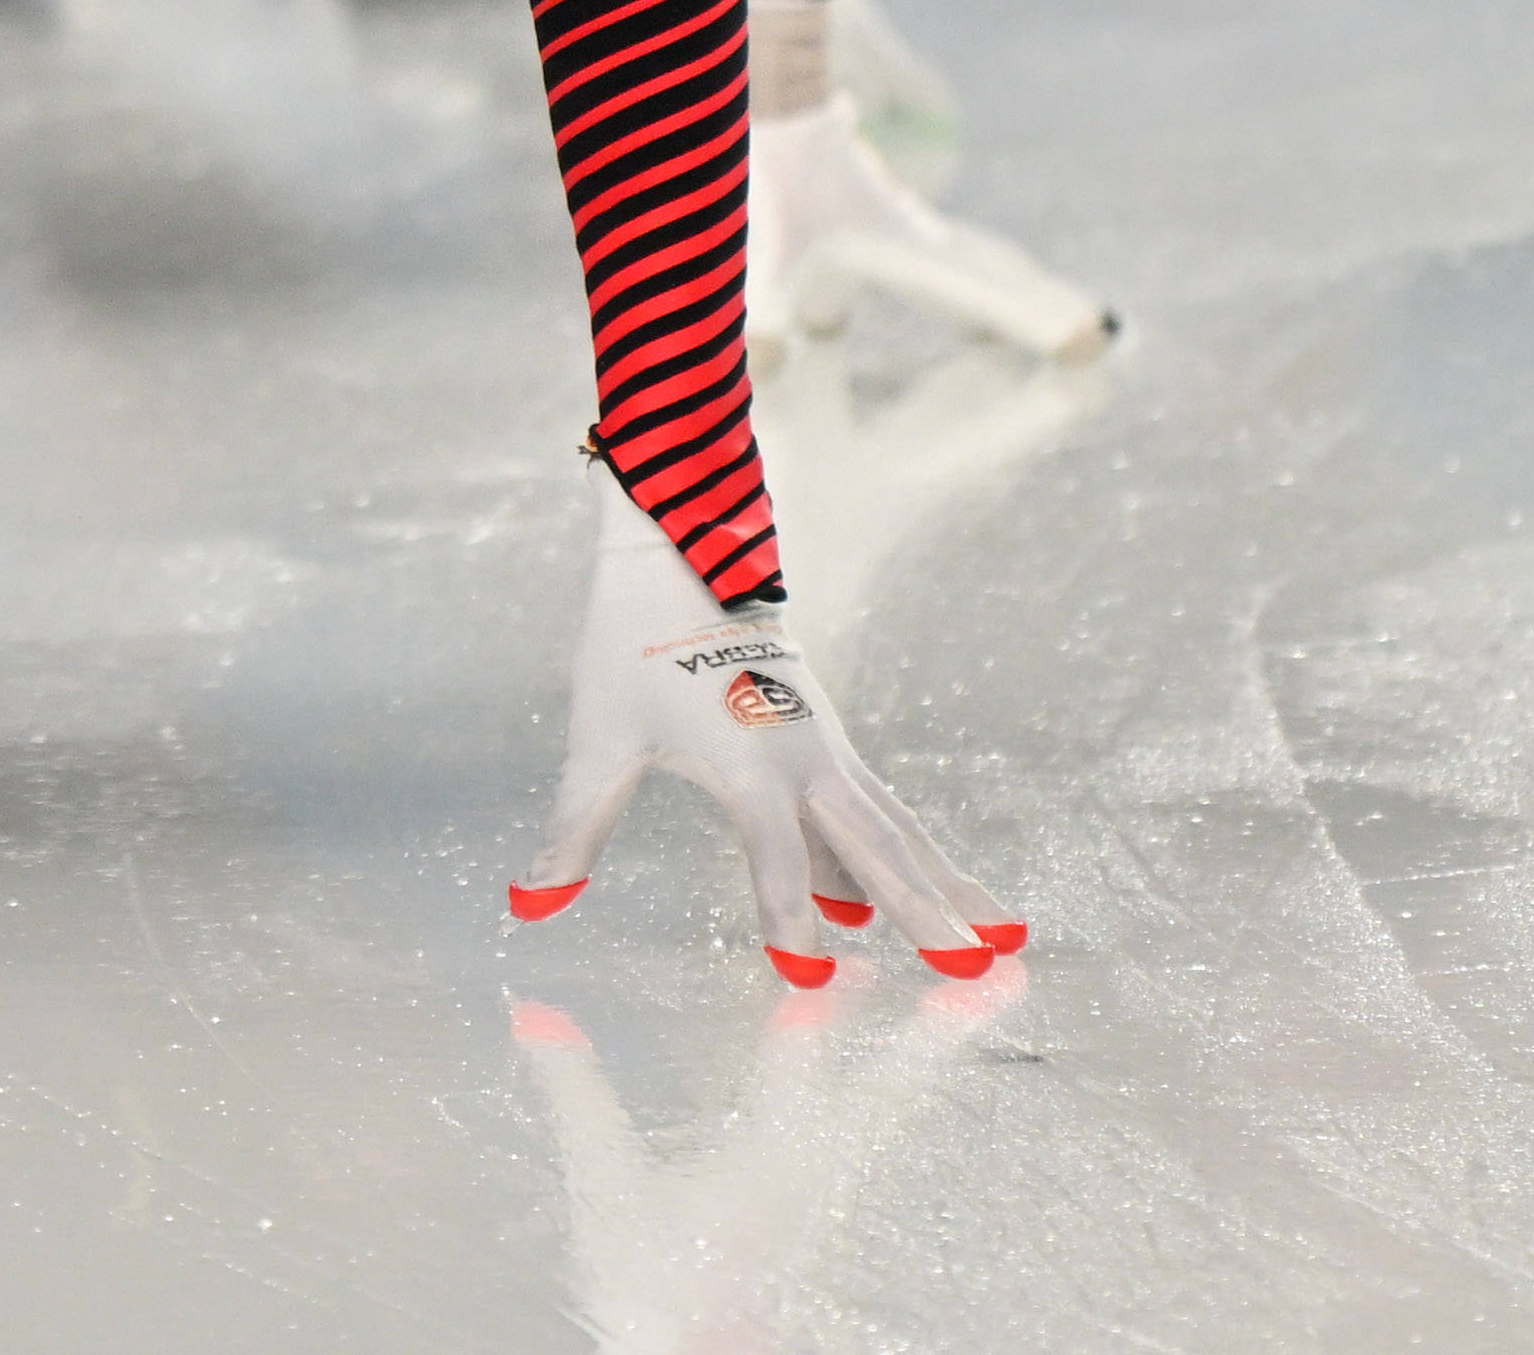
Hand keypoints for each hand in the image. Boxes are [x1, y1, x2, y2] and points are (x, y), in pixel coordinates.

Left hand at [510, 471, 1015, 984]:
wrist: (680, 548)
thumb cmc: (627, 642)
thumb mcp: (595, 742)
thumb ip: (574, 833)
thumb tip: (528, 907)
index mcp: (746, 762)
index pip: (778, 859)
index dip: (788, 923)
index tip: (809, 984)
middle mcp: (802, 757)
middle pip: (878, 848)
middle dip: (927, 913)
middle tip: (976, 973)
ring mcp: (824, 745)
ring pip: (898, 827)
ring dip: (948, 884)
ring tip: (1004, 939)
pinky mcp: (826, 737)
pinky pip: (878, 806)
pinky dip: (911, 852)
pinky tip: (925, 895)